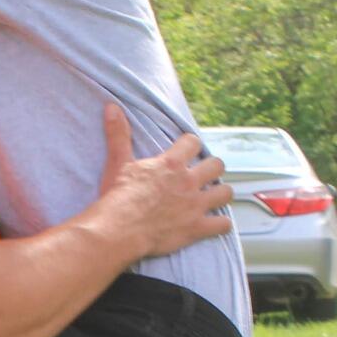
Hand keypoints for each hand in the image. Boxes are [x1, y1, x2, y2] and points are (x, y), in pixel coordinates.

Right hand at [93, 102, 232, 260]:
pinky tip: (215, 224)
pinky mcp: (197, 228)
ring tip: (213, 197)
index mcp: (171, 164)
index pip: (193, 142)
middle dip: (212, 168)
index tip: (187, 150)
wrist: (120, 229)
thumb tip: (111, 107)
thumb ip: (119, 134)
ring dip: (221, 193)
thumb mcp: (118, 163)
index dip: (191, 145)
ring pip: (226, 192)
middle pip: (217, 165)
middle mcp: (188, 182)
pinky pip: (223, 224)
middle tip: (203, 175)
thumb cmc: (119, 197)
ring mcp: (195, 205)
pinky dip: (221, 224)